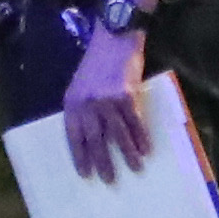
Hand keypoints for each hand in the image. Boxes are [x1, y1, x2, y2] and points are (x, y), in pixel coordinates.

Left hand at [58, 31, 154, 174]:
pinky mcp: (126, 95)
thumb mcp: (81, 84)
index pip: (74, 136)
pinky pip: (135, 122)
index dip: (79, 156)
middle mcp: (88, 103)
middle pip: (95, 139)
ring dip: (127, 154)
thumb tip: (91, 136)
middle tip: (109, 179)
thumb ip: (83, 108)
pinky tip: (146, 150)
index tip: (85, 174)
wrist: (115, 38)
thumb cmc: (98, 62)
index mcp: (73, 102)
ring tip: (134, 169)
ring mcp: (107, 100)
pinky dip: (141, 137)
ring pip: (117, 134)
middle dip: (103, 162)